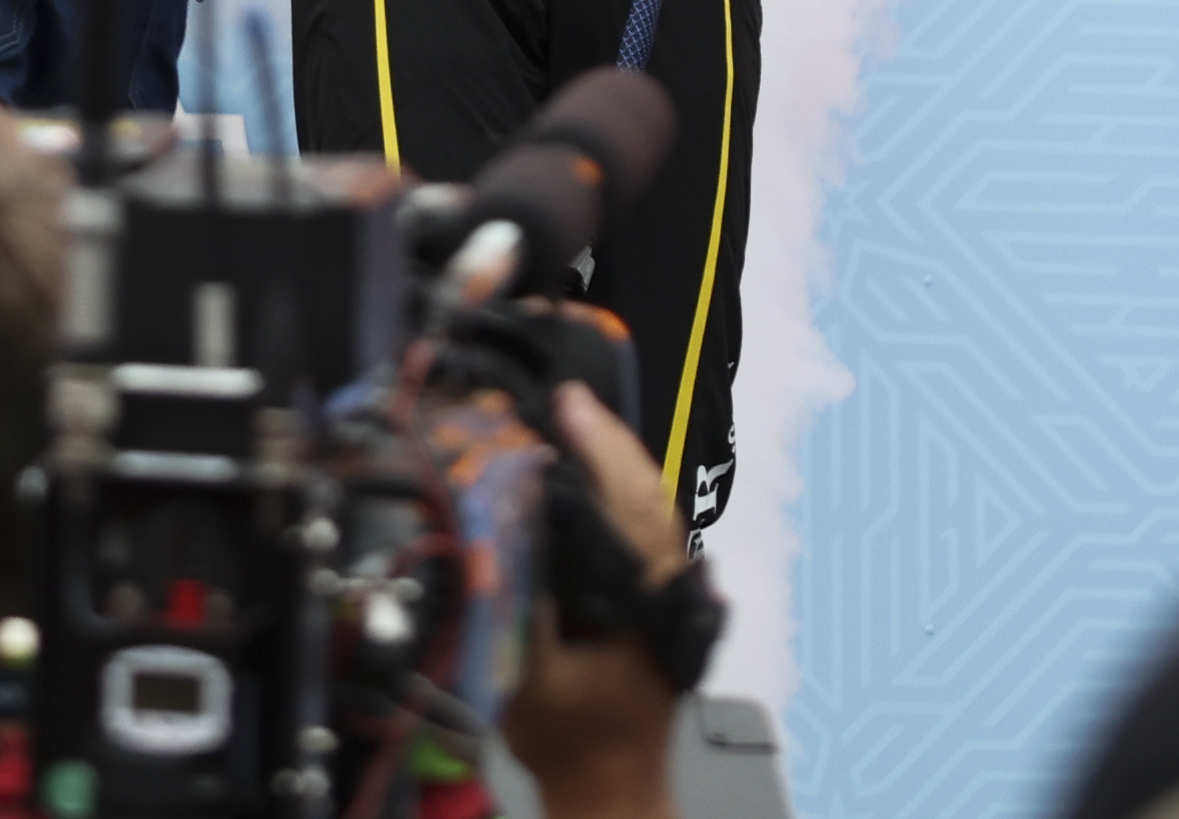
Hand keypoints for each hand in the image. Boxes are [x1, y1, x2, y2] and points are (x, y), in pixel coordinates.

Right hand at [504, 381, 696, 818]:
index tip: (567, 405)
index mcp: (641, 600)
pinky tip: (596, 476)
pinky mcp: (658, 604)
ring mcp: (667, 595)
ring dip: (617, 461)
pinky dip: (621, 493)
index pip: (626, 504)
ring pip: (652, 510)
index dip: (597, 448)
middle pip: (647, 496)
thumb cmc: (567, 738)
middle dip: (609, 440)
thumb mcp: (530, 675)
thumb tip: (510, 522)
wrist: (609, 787)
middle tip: (569, 398)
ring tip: (578, 420)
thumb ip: (523, 599)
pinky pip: (645, 532)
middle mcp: (665, 588)